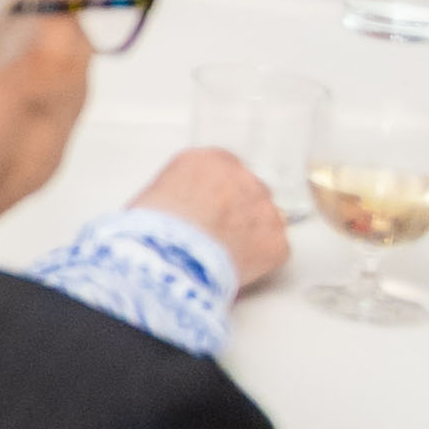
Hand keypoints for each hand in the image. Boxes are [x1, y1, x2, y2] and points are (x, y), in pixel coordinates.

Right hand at [137, 145, 287, 293]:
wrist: (169, 260)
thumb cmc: (151, 231)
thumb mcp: (154, 196)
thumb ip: (182, 194)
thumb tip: (187, 211)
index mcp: (207, 160)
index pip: (222, 169)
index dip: (215, 194)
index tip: (207, 209)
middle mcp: (242, 177)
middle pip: (248, 191)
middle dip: (236, 211)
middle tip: (215, 234)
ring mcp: (265, 209)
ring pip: (265, 219)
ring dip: (250, 233)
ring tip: (224, 255)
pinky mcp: (278, 241)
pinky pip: (275, 249)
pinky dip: (261, 260)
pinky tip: (236, 267)